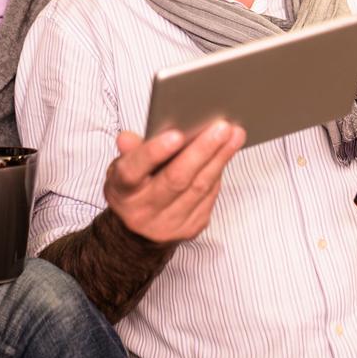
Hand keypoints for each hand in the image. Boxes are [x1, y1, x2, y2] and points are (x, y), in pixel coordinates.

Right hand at [104, 119, 245, 244]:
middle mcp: (143, 211)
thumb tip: (127, 138)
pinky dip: (218, 172)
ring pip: (199, 187)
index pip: (134, 171)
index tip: (176, 135)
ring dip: (220, 158)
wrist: (139, 230)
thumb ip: (131, 150)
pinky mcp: (190, 229)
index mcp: (122, 190)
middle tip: (221, 127)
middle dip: (201, 151)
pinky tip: (228, 153)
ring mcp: (167, 224)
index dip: (154, 153)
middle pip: (176, 179)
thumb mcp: (124, 167)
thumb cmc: (135, 188)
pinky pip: (209, 196)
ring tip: (234, 134)